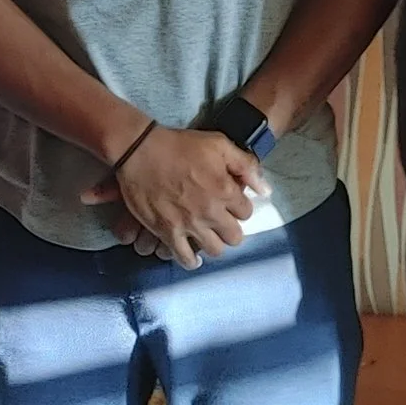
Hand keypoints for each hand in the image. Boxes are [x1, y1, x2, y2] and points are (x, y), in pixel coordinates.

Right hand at [83, 124, 266, 267]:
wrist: (140, 150)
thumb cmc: (180, 145)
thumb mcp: (219, 144)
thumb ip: (245, 165)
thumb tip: (265, 190)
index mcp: (225, 191)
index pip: (247, 212)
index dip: (240, 207)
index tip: (231, 203)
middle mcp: (210, 212)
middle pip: (234, 236)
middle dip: (231, 229)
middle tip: (222, 221)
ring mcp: (189, 225)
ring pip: (215, 250)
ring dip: (214, 244)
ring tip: (208, 236)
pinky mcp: (167, 232)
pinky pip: (184, 257)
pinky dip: (191, 260)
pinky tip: (193, 256)